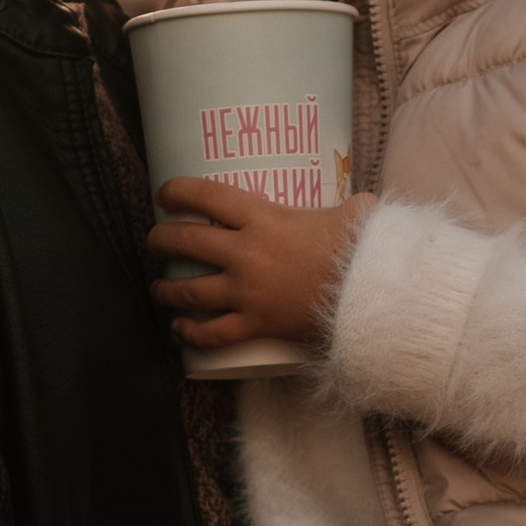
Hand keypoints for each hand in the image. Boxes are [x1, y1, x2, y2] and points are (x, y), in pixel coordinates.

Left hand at [149, 179, 369, 348]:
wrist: (371, 296)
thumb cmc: (363, 250)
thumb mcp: (355, 213)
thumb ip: (349, 206)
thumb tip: (363, 205)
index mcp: (264, 218)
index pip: (207, 196)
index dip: (178, 191)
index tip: (164, 194)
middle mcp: (246, 253)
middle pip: (186, 242)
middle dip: (160, 241)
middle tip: (154, 243)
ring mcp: (247, 292)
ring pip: (189, 291)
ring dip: (166, 290)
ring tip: (158, 288)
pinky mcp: (256, 325)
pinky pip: (213, 334)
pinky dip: (191, 333)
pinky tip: (180, 329)